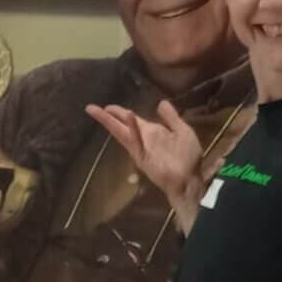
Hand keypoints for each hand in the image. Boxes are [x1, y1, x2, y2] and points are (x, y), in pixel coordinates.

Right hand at [85, 100, 202, 200]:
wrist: (189, 179)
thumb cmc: (188, 157)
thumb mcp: (183, 131)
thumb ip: (171, 118)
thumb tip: (160, 102)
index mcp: (151, 132)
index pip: (131, 119)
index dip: (119, 112)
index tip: (107, 106)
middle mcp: (143, 139)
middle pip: (121, 125)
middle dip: (106, 117)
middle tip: (91, 108)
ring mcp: (141, 149)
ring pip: (123, 132)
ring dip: (114, 121)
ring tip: (103, 109)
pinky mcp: (143, 158)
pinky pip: (136, 142)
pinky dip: (133, 130)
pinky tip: (129, 117)